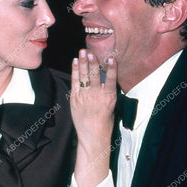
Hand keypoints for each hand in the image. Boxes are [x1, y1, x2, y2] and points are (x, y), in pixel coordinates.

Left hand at [70, 49, 116, 186]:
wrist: (93, 136)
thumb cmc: (105, 121)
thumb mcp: (112, 106)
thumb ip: (108, 91)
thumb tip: (106, 75)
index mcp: (109, 98)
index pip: (112, 80)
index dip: (111, 68)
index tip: (111, 58)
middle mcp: (97, 96)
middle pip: (95, 75)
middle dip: (92, 62)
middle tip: (90, 51)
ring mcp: (85, 97)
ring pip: (84, 76)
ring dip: (83, 62)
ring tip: (82, 51)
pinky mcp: (75, 98)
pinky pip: (75, 82)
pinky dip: (75, 71)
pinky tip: (75, 61)